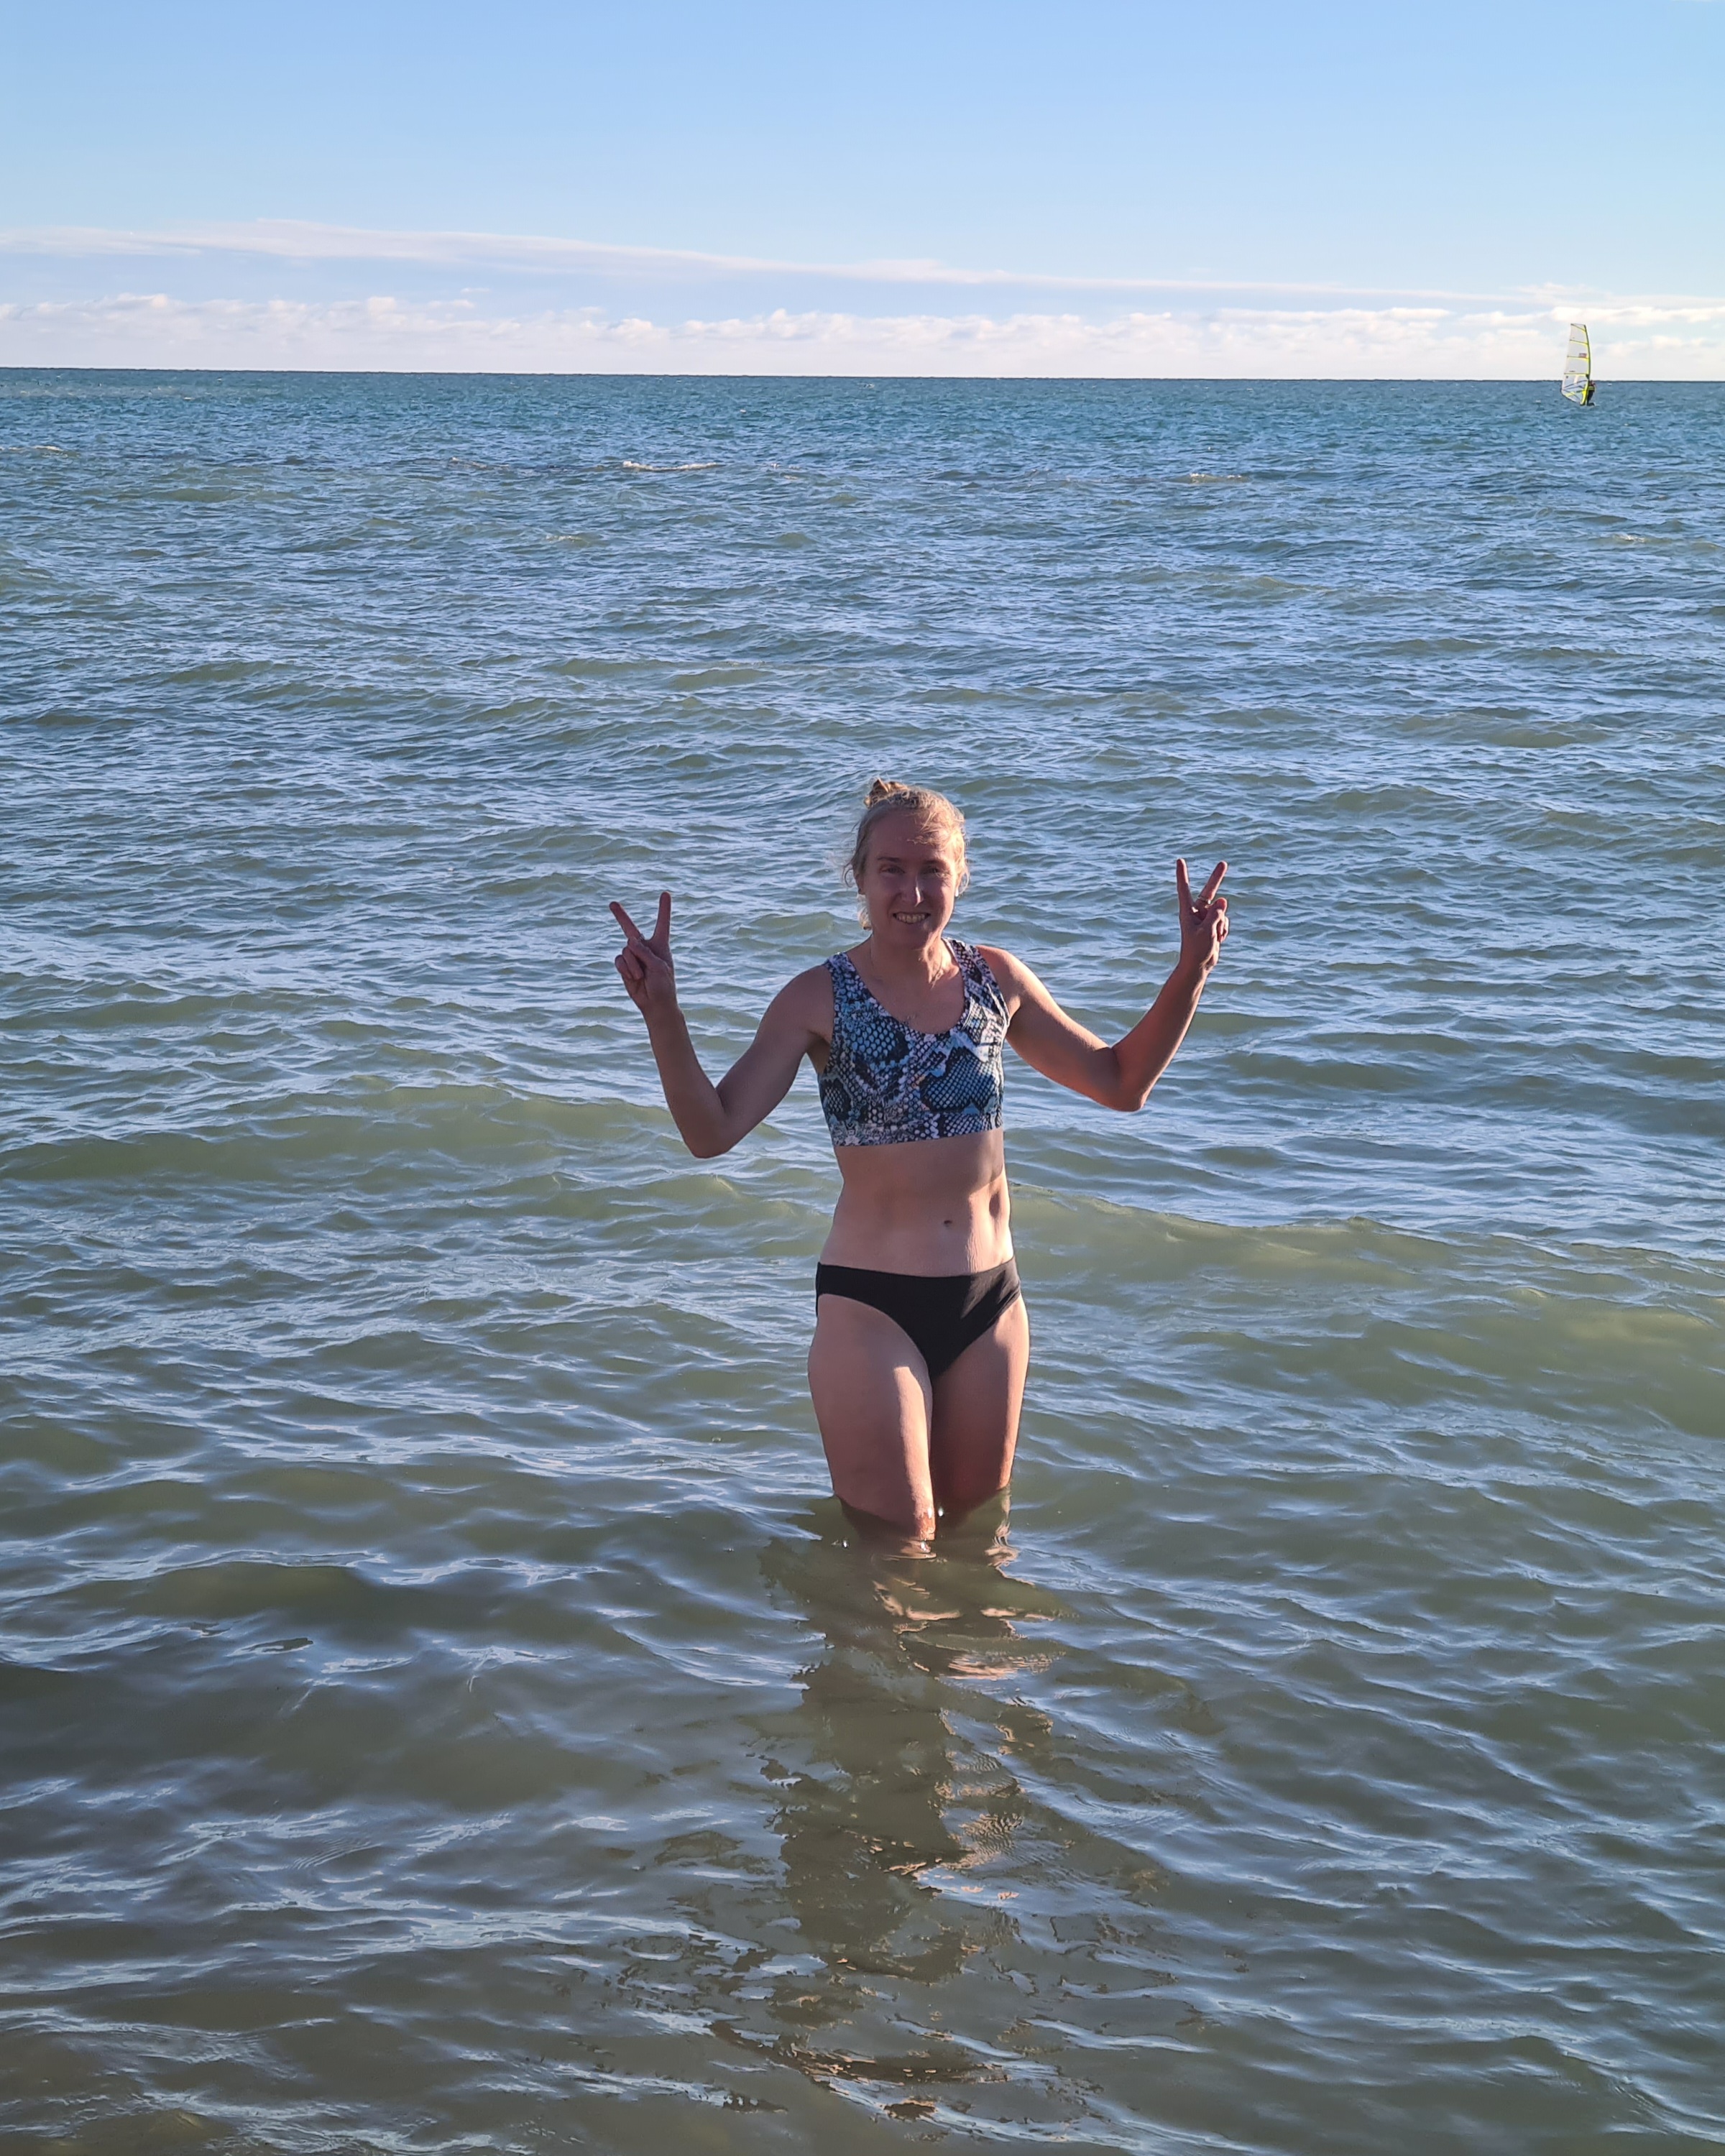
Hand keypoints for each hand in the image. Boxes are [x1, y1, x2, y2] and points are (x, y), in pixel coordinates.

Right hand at [610, 891, 677, 1021]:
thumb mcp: (658, 967)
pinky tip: (634, 978)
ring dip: (633, 964)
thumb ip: (645, 952)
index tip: (665, 893)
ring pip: (626, 950)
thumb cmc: (663, 985)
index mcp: (660, 945)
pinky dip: (626, 969)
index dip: (664, 909)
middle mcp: (645, 948)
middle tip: (611, 903)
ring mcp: (633, 957)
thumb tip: (629, 940)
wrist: (654, 1004)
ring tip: (641, 976)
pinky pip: (619, 960)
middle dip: (620, 916)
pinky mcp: (623, 966)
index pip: (662, 924)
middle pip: (630, 929)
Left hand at [1176, 858, 1228, 975]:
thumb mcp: (1206, 932)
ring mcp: (1206, 918)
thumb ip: (1215, 915)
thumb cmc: (1196, 950)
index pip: (1184, 889)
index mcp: (1187, 912)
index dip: (1182, 874)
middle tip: (1223, 863)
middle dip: (1217, 878)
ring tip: (1213, 937)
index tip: (1179, 860)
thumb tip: (1223, 900)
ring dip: (1221, 925)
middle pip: (1209, 892)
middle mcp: (1197, 912)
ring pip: (1221, 912)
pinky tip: (1217, 940)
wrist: (1199, 966)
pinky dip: (1223, 930)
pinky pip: (1224, 921)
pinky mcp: (1214, 925)